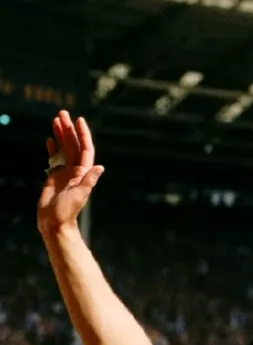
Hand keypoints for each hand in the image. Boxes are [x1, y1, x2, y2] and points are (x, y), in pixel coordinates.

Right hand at [37, 111, 104, 235]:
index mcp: (83, 172)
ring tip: (55, 119)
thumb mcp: (80, 195)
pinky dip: (52, 147)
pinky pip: (54, 158)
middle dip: (68, 129)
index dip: (83, 134)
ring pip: (63, 148)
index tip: (79, 120)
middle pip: (73, 144)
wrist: (54, 221)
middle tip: (62, 112)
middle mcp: (76, 170)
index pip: (85, 149)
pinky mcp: (54, 176)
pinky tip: (50, 138)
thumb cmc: (68, 210)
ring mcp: (65, 172)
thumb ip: (88, 181)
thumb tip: (100, 168)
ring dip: (60, 134)